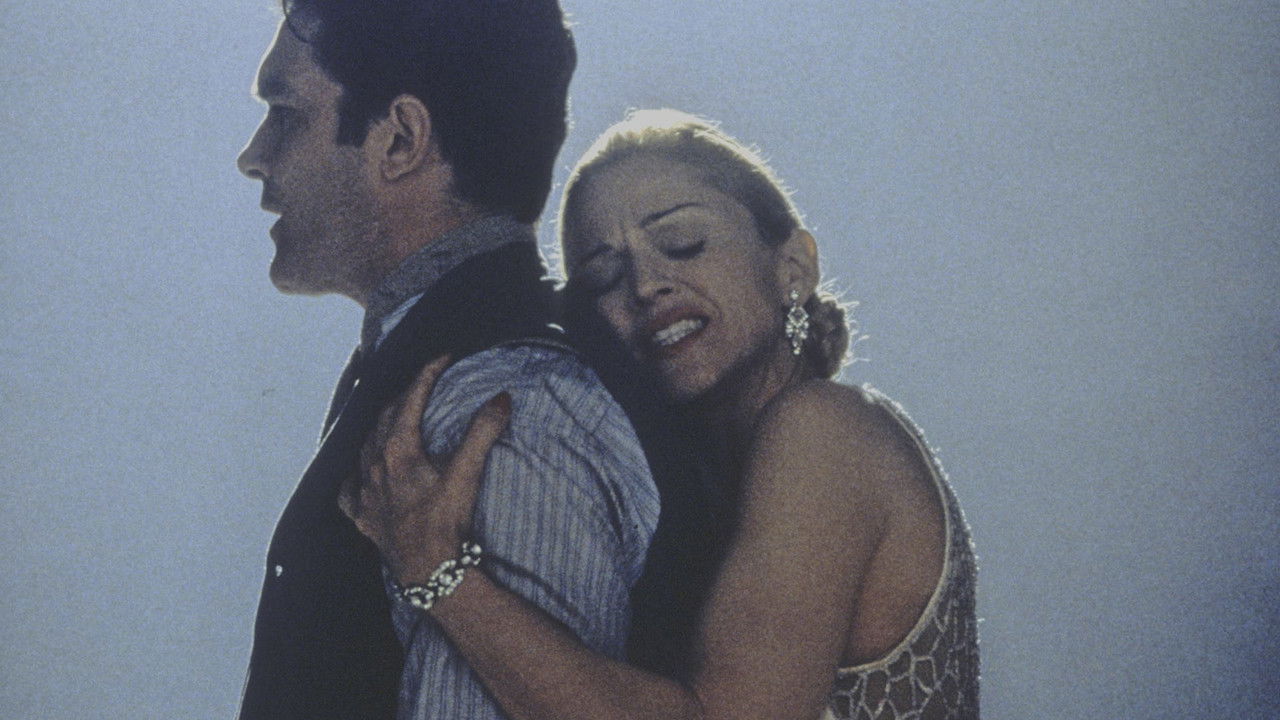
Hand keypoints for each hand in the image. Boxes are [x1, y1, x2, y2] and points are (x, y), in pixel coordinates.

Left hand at [339, 355, 511, 585]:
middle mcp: (375, 465)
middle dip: (405, 396)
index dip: (427, 374)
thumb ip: (483, 431)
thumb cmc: (445, 522)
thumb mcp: (467, 472)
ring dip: (379, 427)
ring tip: (392, 419)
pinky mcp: (362, 516)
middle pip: (385, 418)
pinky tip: (359, 473)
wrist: (429, 570)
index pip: (411, 399)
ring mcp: (365, 491)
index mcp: (398, 450)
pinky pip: (349, 488)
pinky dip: (354, 474)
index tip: (442, 358)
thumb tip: (501, 398)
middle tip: (423, 386)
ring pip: (364, 446)